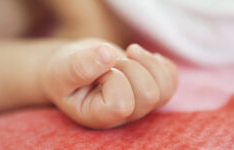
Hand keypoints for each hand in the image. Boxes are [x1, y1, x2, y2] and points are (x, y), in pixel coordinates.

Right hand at [40, 39, 177, 128]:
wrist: (76, 67)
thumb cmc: (65, 72)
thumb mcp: (61, 70)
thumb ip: (78, 67)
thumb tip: (107, 55)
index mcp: (99, 116)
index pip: (121, 104)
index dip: (113, 78)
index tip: (98, 69)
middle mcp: (123, 116)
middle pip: (148, 95)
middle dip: (131, 67)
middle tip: (112, 61)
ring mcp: (139, 104)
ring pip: (164, 88)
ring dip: (148, 62)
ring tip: (130, 53)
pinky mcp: (151, 89)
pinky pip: (171, 79)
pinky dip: (159, 62)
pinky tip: (140, 57)